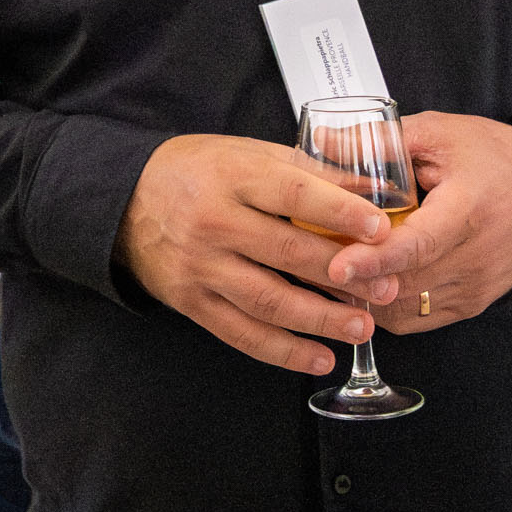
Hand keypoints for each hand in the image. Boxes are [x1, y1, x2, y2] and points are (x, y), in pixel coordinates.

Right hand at [117, 134, 405, 374]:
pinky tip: (319, 357)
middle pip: (287, 251)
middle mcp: (213, 222)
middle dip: (344, 274)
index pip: (294, 193)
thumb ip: (307, 169)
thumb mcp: (246, 153)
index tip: (380, 229)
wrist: (125, 201)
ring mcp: (200, 267)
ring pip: (268, 300)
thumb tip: (372, 186)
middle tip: (386, 288)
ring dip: (320, 319)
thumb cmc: (196, 172)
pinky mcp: (191, 303)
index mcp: (232, 176)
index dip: (340, 211)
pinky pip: (242, 333)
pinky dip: (284, 351)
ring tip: (361, 328)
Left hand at [323, 111, 511, 332]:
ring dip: (363, 296)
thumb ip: (380, 140)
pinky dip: (382, 307)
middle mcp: (473, 258)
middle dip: (354, 278)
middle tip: (308, 261)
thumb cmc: (495, 157)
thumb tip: (321, 142)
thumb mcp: (441, 134)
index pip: (418, 244)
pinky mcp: (471, 304)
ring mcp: (473, 288)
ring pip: (404, 308)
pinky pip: (416, 319)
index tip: (337, 265)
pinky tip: (359, 286)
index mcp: (467, 210)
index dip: (375, 258)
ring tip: (325, 272)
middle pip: (404, 283)